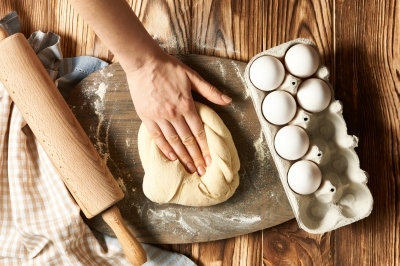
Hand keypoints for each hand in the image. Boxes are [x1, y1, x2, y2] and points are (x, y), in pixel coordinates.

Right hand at [127, 53, 231, 175]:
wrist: (143, 62)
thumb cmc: (168, 68)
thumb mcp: (192, 76)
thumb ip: (210, 91)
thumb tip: (228, 101)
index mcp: (186, 104)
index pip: (198, 132)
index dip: (205, 148)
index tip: (210, 160)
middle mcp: (173, 114)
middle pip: (187, 140)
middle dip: (195, 157)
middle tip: (201, 171)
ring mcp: (159, 116)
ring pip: (173, 141)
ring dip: (182, 157)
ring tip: (189, 169)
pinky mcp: (146, 117)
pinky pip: (157, 137)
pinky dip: (164, 148)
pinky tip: (172, 158)